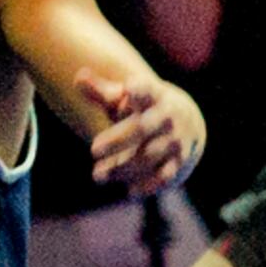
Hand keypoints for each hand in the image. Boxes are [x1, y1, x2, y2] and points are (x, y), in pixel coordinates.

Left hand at [80, 70, 203, 194]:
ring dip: (122, 167)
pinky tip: (129, 190)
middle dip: (118, 140)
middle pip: (142, 128)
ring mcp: (175, 141)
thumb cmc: (144, 109)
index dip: (139, 90)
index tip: (128, 88)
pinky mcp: (179, 163)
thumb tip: (78, 76)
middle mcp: (167, 118)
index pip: (147, 90)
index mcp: (153, 97)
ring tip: (99, 174)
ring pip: (148, 156)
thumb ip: (101, 91)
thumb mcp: (125, 99)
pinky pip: (164, 177)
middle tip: (93, 149)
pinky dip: (147, 185)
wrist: (187, 123)